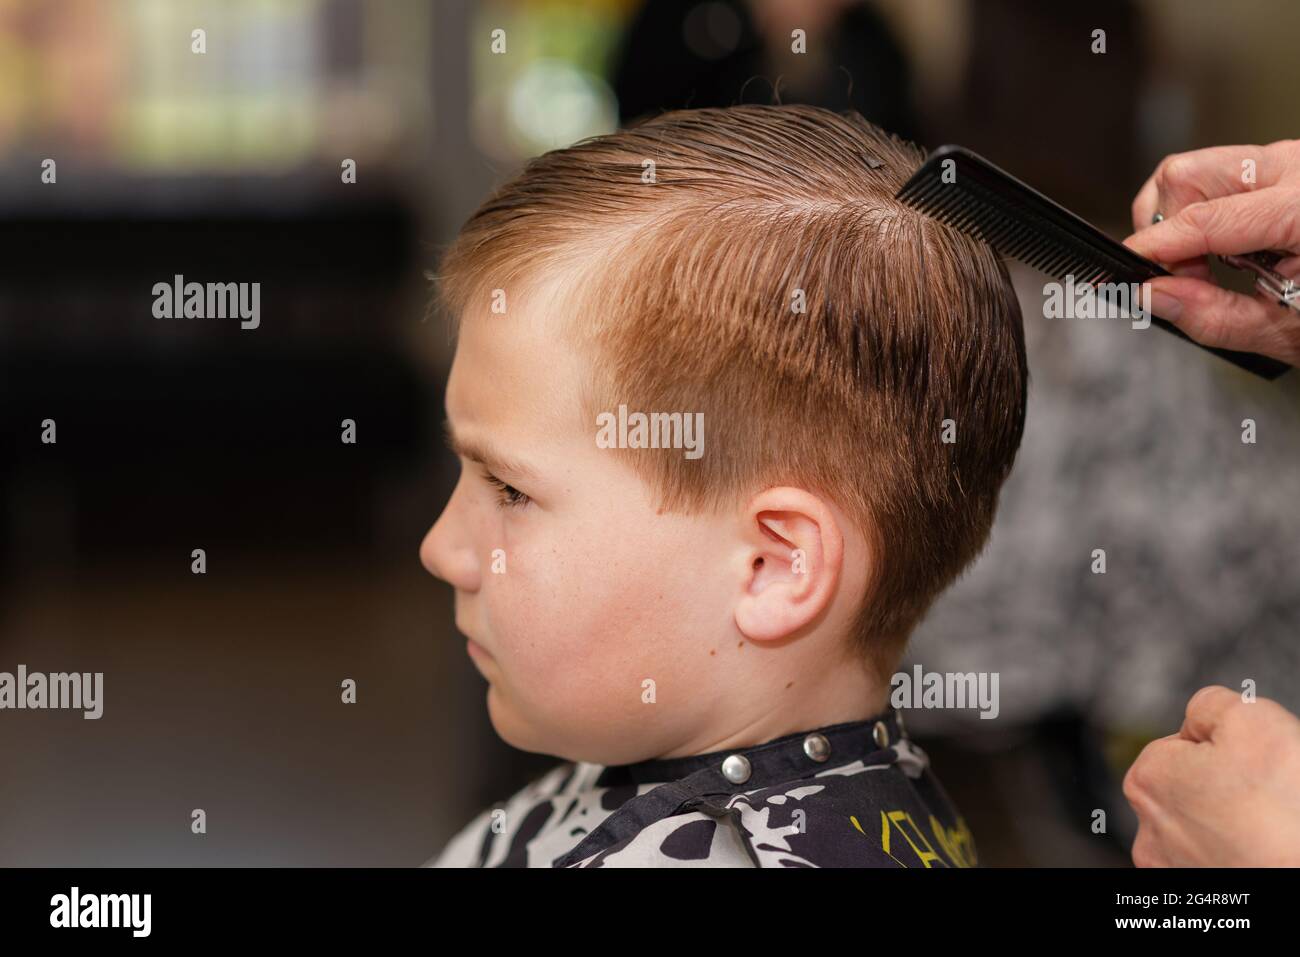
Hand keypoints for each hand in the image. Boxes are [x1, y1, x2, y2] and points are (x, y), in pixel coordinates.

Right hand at [1122, 140, 1299, 365]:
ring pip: (1200, 173)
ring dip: (1185, 223)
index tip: (1121, 276)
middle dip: (1166, 227)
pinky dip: (1209, 219)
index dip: (1152, 250)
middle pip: (1187, 175)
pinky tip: (1233, 255)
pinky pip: (1225, 182)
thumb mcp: (1289, 331)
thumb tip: (1152, 297)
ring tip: (1210, 270)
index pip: (1202, 220)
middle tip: (1183, 279)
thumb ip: (1213, 315)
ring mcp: (1294, 163)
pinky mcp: (1289, 172)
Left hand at [1122, 685, 1299, 866]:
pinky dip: (1240, 854)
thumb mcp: (1250, 718)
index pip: (1182, 744)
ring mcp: (1172, 867)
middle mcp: (1149, 829)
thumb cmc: (1285, 810)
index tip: (1252, 765)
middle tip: (1265, 797)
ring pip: (1207, 826)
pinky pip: (1219, 859)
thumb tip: (1199, 713)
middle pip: (1192, 787)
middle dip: (1227, 786)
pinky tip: (1262, 851)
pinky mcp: (1197, 892)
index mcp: (1148, 779)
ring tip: (1267, 826)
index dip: (1226, 748)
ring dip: (1233, 823)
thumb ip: (1210, 704)